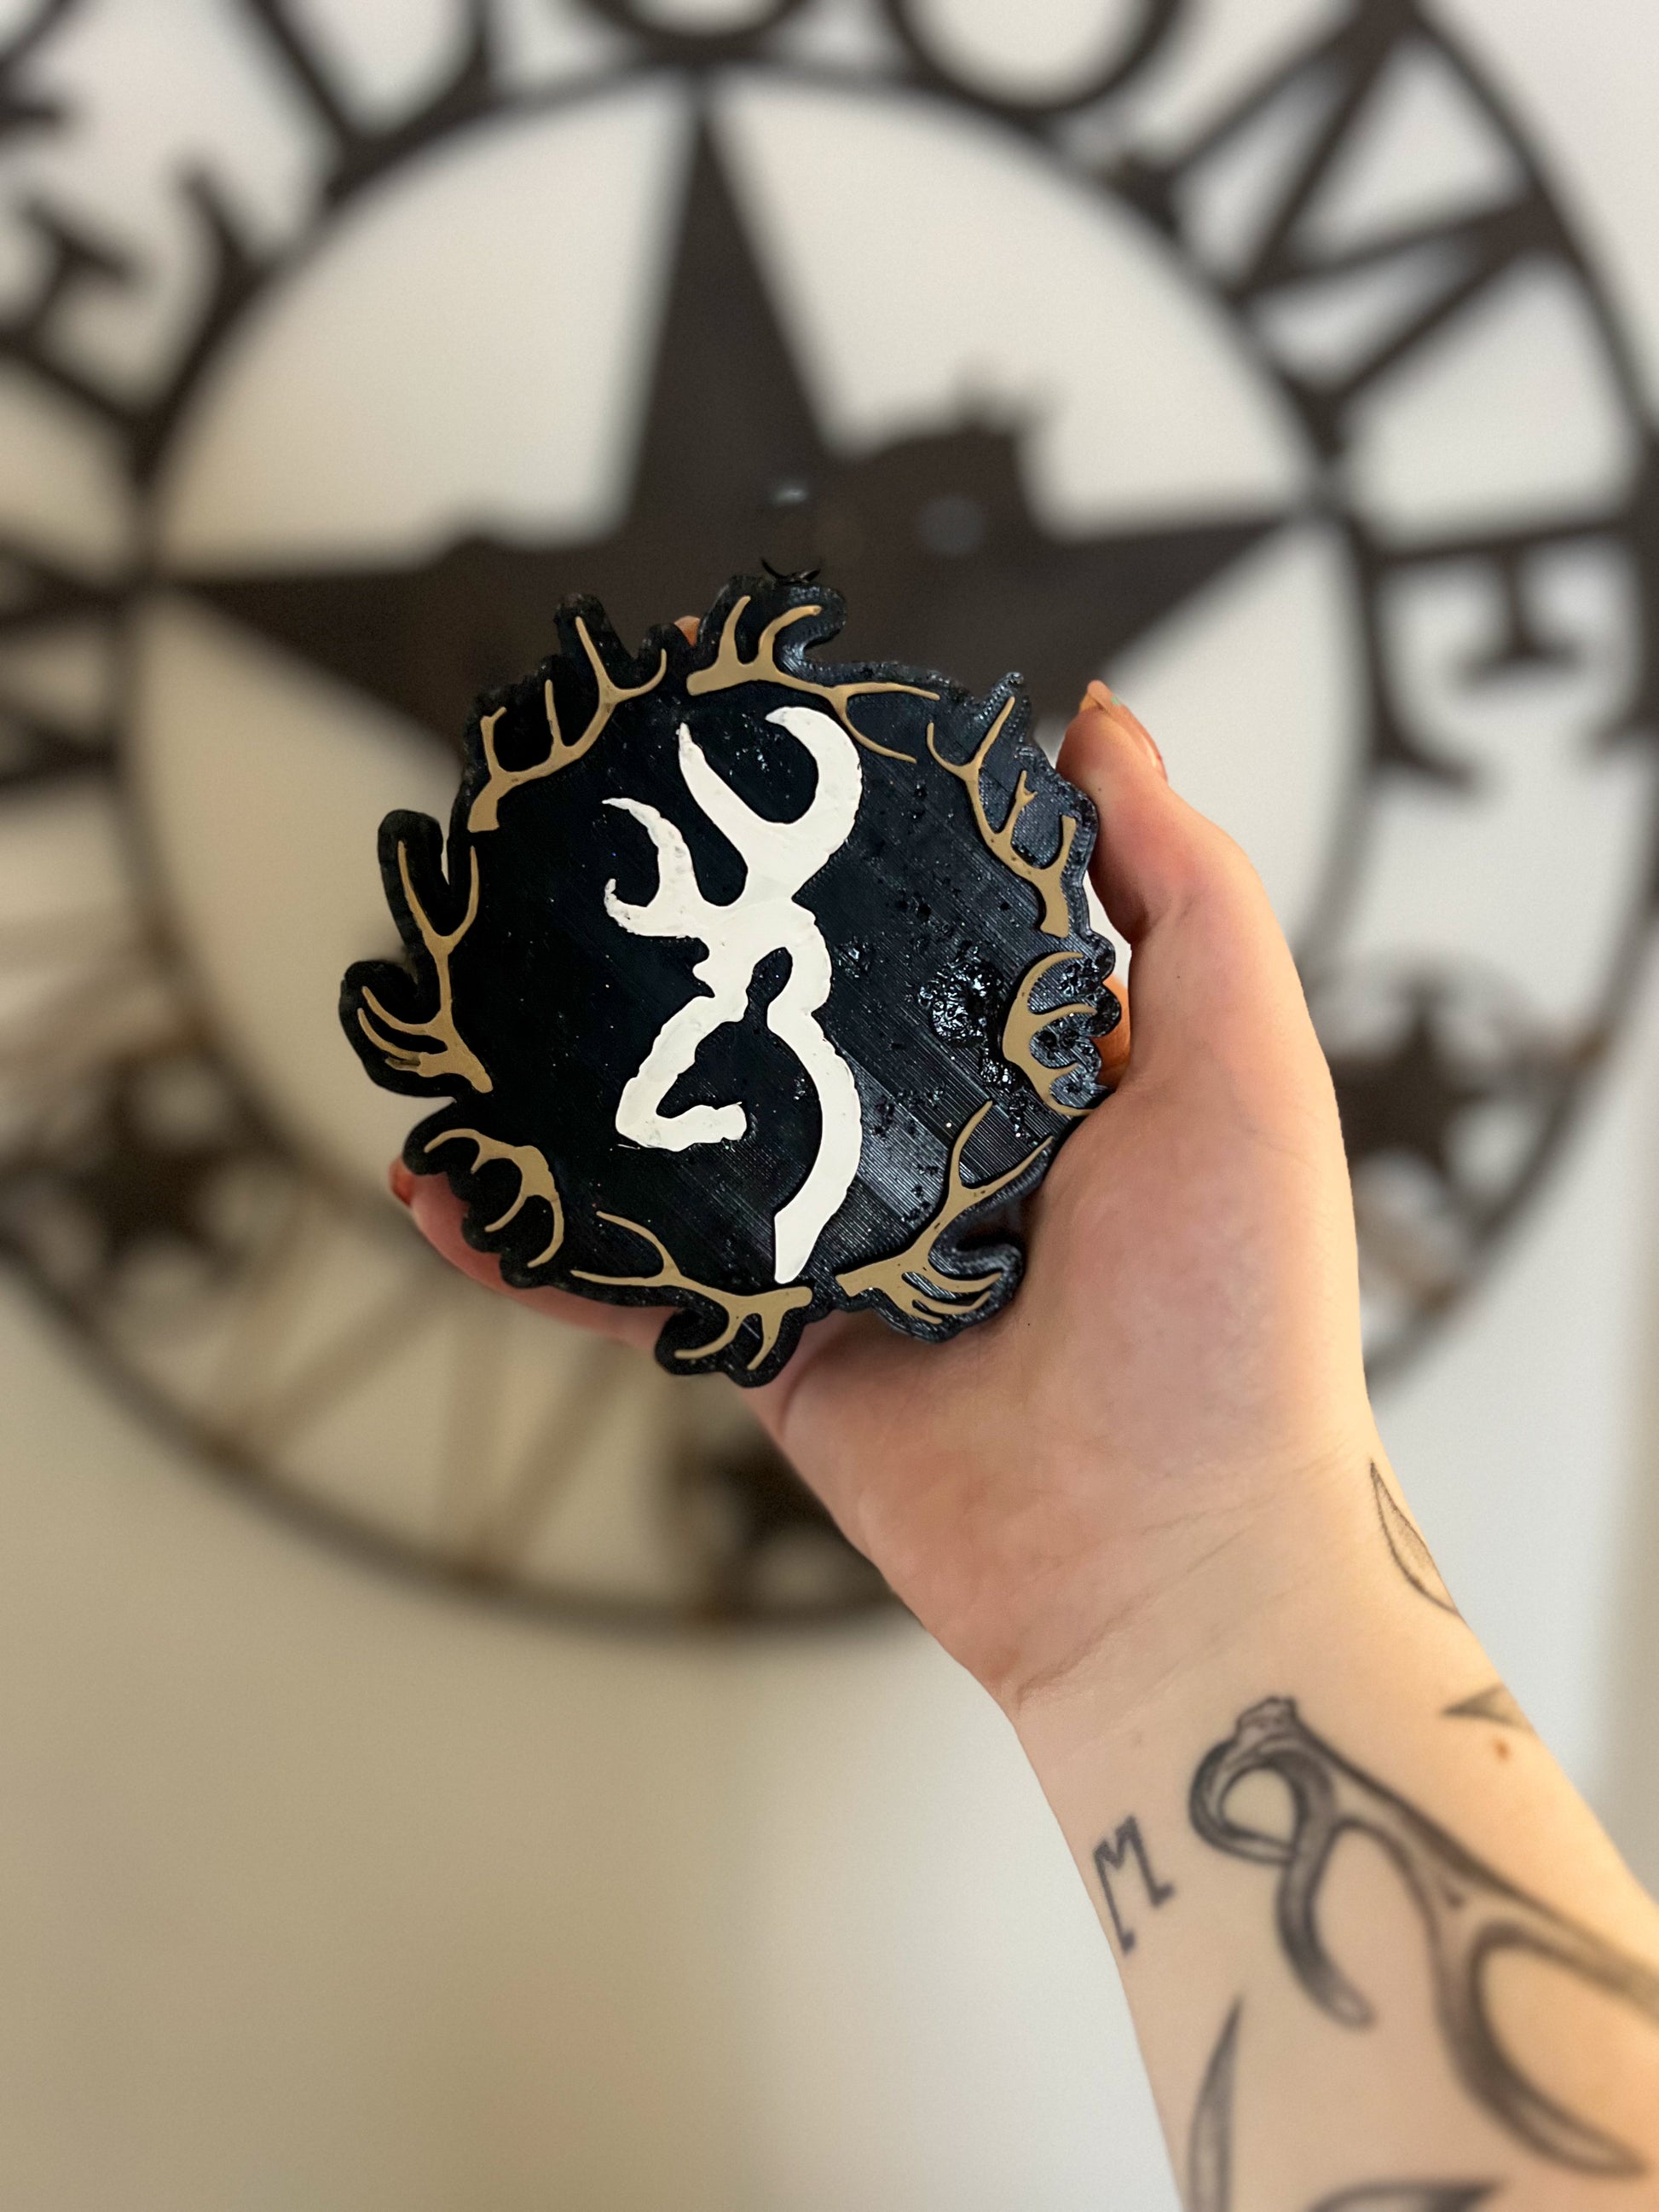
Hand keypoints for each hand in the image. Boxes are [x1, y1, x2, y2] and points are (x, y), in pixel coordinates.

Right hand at [397, 685, 1375, 1720]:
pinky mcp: (773, 1350)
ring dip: (568, 1095)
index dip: (834, 845)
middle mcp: (930, 1146)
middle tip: (567, 871)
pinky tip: (447, 1192)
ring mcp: (841, 1248)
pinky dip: (537, 1248)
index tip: (736, 763)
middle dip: (677, 957)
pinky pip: (637, 1287)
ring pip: (681, 1151)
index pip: (915, 922)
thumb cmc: (1234, 1307)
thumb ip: (1177, 889)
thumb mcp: (1241, 1059)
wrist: (1175, 1556)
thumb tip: (1097, 721)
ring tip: (466, 1019)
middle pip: (775, 1025)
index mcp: (1037, 1068)